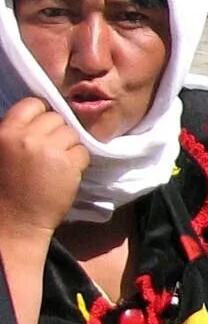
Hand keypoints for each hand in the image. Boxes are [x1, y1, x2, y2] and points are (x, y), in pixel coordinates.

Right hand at [0, 97, 86, 245]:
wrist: (16, 220)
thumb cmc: (5, 187)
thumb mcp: (2, 151)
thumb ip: (15, 132)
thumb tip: (37, 116)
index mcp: (7, 131)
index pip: (32, 104)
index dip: (41, 114)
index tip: (42, 128)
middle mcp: (29, 137)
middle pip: (56, 118)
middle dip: (56, 132)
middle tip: (51, 149)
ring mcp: (51, 150)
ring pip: (72, 133)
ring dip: (69, 146)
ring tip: (58, 162)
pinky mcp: (69, 164)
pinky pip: (83, 151)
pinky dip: (79, 160)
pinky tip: (67, 172)